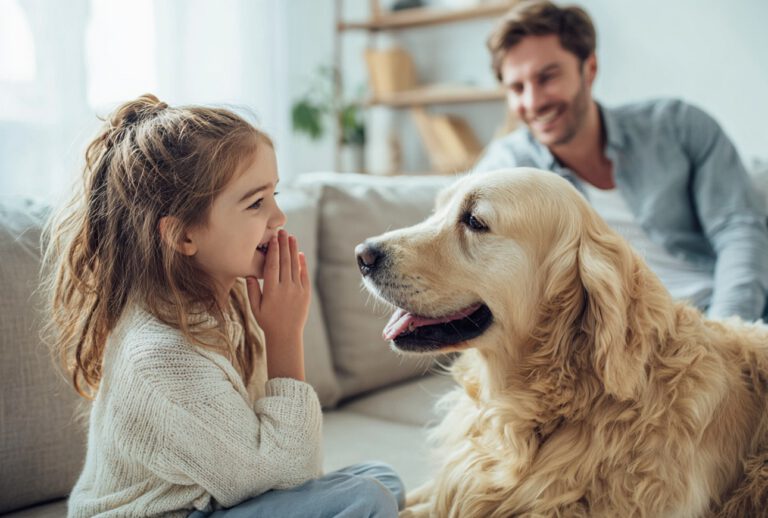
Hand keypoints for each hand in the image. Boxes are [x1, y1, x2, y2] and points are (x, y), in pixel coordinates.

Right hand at [246, 229, 310, 380]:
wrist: (286, 335)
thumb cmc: (267, 321)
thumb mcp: (255, 307)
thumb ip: (252, 290)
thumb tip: (251, 274)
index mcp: (271, 290)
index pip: (272, 265)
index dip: (273, 250)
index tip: (273, 238)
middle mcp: (285, 288)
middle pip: (284, 261)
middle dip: (283, 244)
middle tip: (283, 231)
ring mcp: (297, 290)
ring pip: (295, 265)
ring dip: (293, 250)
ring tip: (291, 237)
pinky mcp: (306, 293)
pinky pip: (304, 275)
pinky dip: (302, 263)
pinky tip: (299, 254)